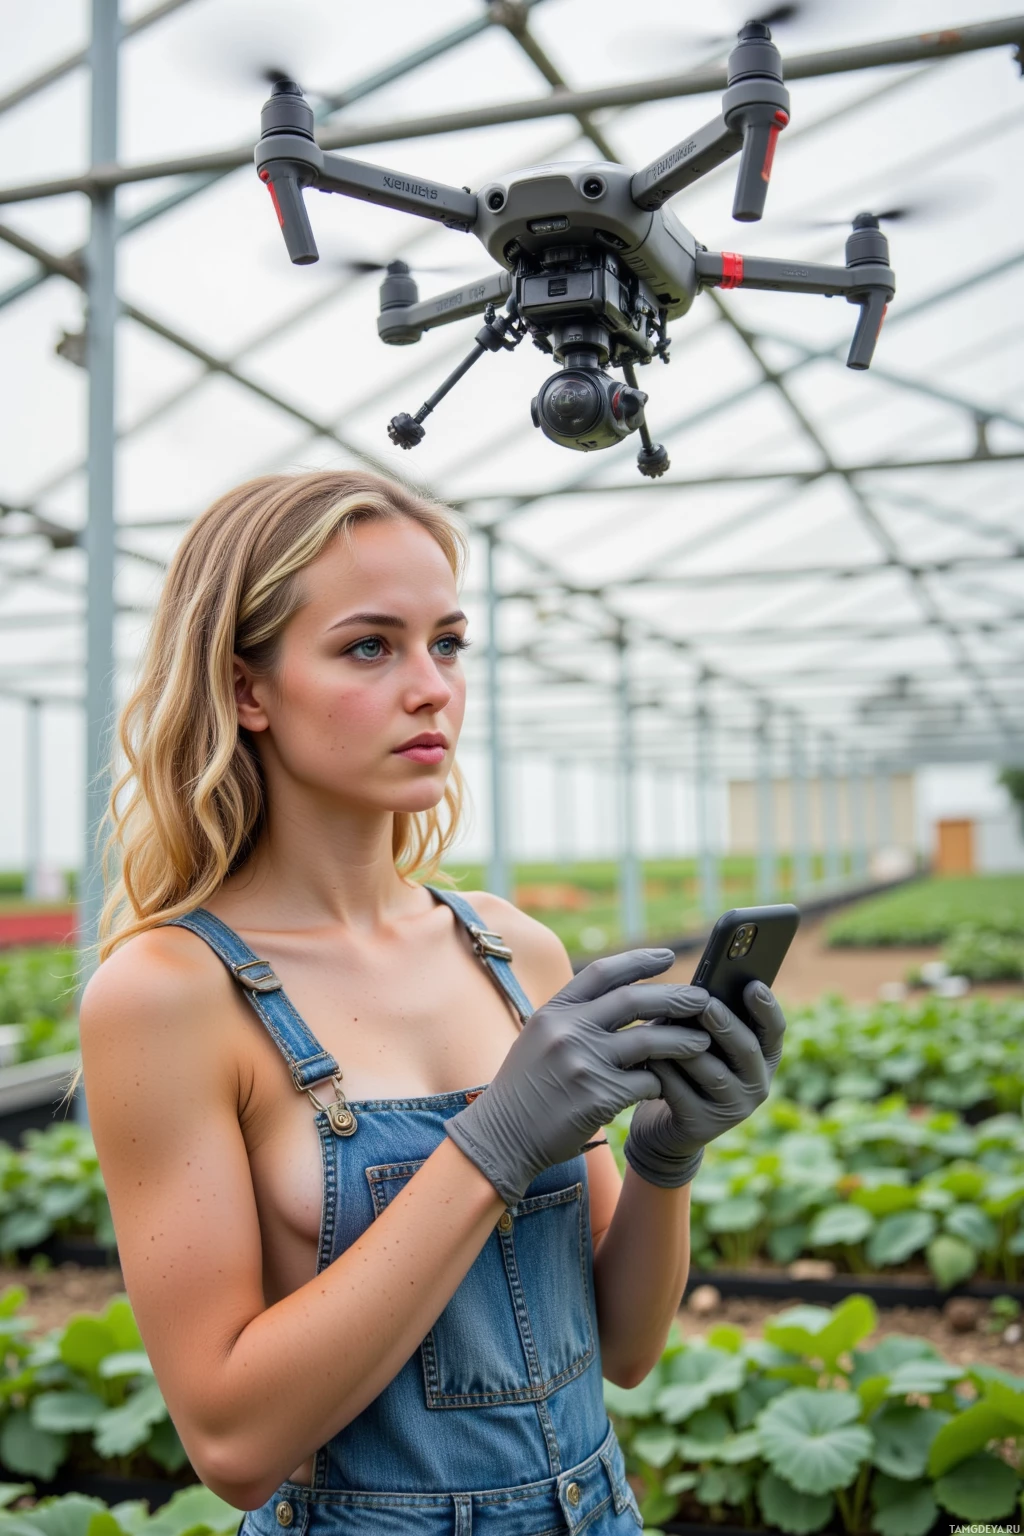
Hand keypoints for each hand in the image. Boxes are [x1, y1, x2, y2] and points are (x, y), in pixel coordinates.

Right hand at [445, 951, 711, 1206]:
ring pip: (649, 1041)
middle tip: (702, 1000)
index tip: (668, 956)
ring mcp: (583, 1063)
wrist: (501, 1137)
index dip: (639, 961)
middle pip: (634, 999)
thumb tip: (628, 1000)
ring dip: (682, 1040)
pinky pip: (645, 1082)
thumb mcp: (540, 1039)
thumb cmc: (525, 1088)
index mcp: (554, 1011)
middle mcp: (568, 1030)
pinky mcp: (598, 1096)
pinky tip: (664, 1086)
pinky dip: (659, 1082)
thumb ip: (576, 1018)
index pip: (603, 972)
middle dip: (674, 997)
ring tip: (702, 1042)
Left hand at [623, 981, 786, 1188]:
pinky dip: (663, 1070)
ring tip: (664, 1025)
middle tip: (707, 1005)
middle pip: (747, 1049)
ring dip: (686, 1046)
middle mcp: (756, 1085)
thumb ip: (706, 1020)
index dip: (767, 1008)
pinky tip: (647, 1056)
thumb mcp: (701, 1042)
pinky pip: (681, 1092)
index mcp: (761, 1057)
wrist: (665, 1127)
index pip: (774, 1030)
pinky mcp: (702, 1126)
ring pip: (713, 1072)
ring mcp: (732, 1109)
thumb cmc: (685, 1069)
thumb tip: (693, 993)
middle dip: (726, 1025)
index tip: (753, 985)